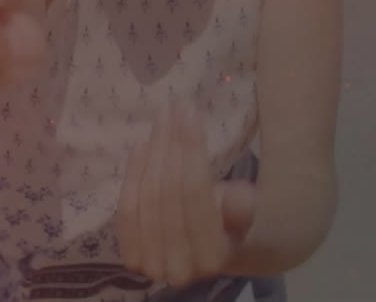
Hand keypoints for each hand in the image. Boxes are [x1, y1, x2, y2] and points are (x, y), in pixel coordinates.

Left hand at [117, 105, 256, 288]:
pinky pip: (126, 208)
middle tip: (175, 107)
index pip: (196, 196)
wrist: (210, 253)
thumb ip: (243, 208)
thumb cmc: (232, 224)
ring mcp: (149, 265)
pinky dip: (132, 174)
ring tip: (162, 118)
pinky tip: (142, 145)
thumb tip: (237, 197)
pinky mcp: (130, 255)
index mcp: (214, 259)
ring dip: (152, 153)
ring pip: (144, 199)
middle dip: (170, 145)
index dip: (191, 151)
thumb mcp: (249, 215)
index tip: (191, 113)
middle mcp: (178, 269)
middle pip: (166, 195)